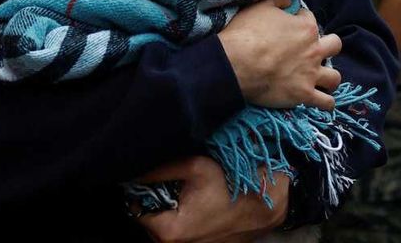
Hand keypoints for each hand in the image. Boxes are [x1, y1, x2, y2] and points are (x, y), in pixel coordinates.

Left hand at [135, 155, 287, 242]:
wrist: (265, 203)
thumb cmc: (231, 186)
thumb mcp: (195, 167)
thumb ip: (160, 170)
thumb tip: (134, 172)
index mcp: (169, 232)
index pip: (137, 208)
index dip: (141, 189)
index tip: (151, 175)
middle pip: (149, 218)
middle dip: (156, 198)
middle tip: (173, 182)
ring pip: (164, 223)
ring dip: (169, 207)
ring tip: (185, 191)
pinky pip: (179, 229)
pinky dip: (182, 216)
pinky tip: (195, 203)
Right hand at [218, 0, 342, 109]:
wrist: (236, 64)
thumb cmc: (247, 33)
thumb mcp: (260, 6)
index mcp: (305, 28)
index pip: (311, 20)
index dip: (301, 21)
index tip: (291, 25)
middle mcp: (314, 51)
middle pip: (334, 45)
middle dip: (327, 45)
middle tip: (312, 50)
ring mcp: (311, 74)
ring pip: (334, 77)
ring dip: (329, 77)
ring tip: (320, 78)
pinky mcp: (304, 95)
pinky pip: (326, 102)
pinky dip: (326, 103)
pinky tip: (322, 101)